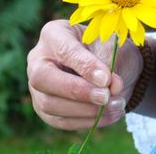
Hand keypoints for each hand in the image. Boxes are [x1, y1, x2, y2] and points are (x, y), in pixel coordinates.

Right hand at [27, 19, 142, 129]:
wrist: (111, 70)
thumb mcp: (112, 48)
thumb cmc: (108, 50)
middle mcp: (38, 59)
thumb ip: (109, 65)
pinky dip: (88, 121)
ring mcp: (38, 87)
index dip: (84, 66)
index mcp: (54, 34)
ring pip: (50, 104)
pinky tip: (111, 115)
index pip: (63, 50)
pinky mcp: (45, 109)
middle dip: (77, 91)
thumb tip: (109, 88)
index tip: (106, 79)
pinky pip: (61, 121)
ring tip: (117, 105)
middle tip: (106, 97)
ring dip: (86, 110)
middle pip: (42, 78)